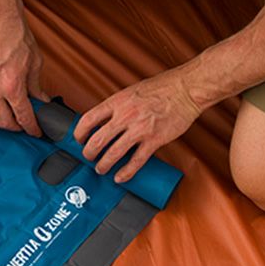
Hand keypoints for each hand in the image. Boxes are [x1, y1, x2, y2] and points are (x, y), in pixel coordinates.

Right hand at [0, 12, 48, 136]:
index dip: (32, 128)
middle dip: (15, 127)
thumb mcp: (35, 62)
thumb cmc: (16, 35)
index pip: (23, 117)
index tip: (36, 131)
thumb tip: (41, 101)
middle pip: (2, 122)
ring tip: (2, 120)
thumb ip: (36, 86)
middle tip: (22, 125)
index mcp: (12, 86)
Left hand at [73, 67, 200, 182]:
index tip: (78, 140)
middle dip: (88, 153)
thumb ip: (116, 107)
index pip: (88, 120)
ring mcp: (139, 129)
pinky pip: (136, 161)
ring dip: (103, 164)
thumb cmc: (161, 88)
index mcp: (117, 102)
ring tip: (101, 169)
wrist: (186, 89)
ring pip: (113, 153)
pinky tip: (120, 177)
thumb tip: (103, 121)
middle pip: (97, 140)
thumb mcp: (130, 92)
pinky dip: (126, 172)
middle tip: (88, 157)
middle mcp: (125, 116)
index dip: (79, 133)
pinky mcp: (154, 140)